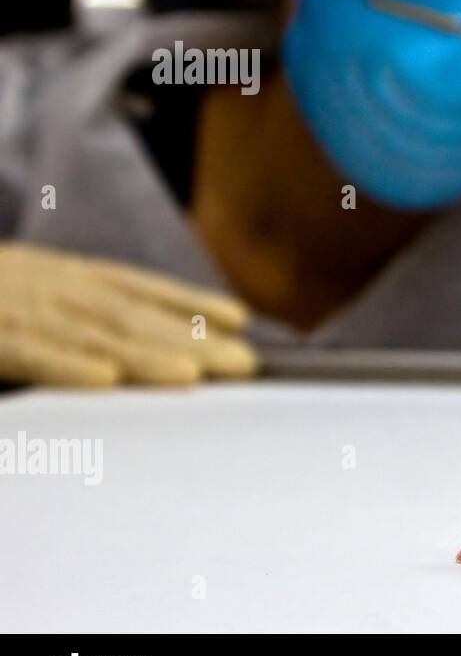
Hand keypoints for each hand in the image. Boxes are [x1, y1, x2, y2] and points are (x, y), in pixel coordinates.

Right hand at [0, 242, 258, 386]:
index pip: (136, 288)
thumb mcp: (23, 290)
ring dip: (147, 355)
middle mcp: (49, 287)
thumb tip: (127, 344)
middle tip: (244, 364)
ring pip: (93, 335)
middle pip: (130, 317)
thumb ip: (74, 313)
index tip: (240, 320)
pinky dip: (69, 365)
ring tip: (195, 375)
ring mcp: (17, 309)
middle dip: (191, 339)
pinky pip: (29, 352)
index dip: (189, 302)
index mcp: (61, 275)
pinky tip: (109, 379)